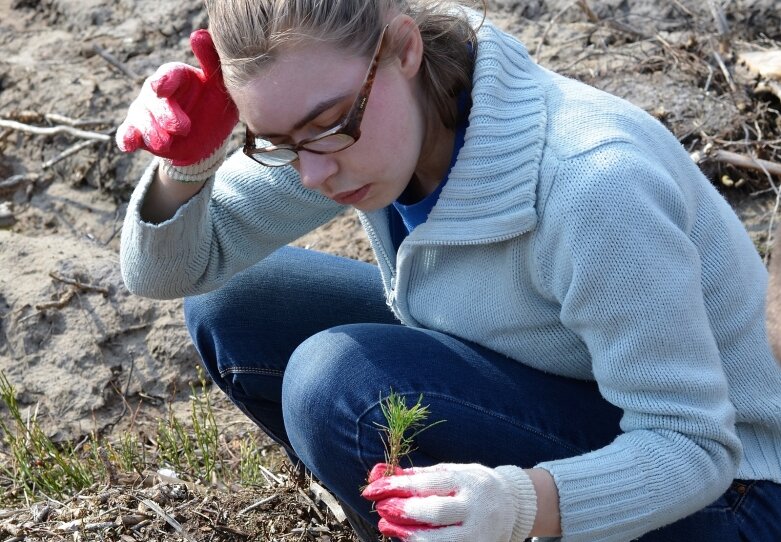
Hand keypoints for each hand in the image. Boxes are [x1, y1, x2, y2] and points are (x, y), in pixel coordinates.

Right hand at [116, 29, 238, 168]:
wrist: (208, 139)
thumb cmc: (215, 106)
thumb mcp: (219, 87)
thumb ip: (211, 62)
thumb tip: (199, 33)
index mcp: (178, 77)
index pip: (170, 73)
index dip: (165, 80)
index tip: (161, 89)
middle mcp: (157, 91)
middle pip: (154, 99)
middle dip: (164, 114)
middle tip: (182, 129)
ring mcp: (146, 111)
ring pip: (141, 117)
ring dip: (150, 130)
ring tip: (165, 144)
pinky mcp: (139, 131)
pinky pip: (127, 133)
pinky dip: (125, 138)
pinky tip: (128, 145)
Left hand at [362, 463, 536, 541]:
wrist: (513, 505)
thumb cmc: (473, 485)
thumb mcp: (453, 472)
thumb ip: (420, 475)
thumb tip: (382, 474)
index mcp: (468, 481)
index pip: (429, 482)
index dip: (398, 485)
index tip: (373, 488)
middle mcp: (475, 507)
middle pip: (435, 512)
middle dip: (404, 511)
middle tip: (381, 509)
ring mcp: (478, 533)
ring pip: (440, 540)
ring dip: (409, 535)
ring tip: (386, 527)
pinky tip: (407, 538)